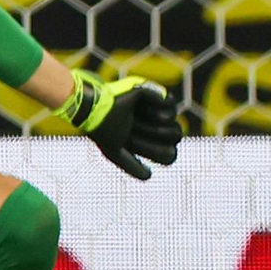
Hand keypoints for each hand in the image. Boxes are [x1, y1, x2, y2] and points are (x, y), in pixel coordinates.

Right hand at [55, 69, 181, 180]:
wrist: (95, 108)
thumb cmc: (102, 130)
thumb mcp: (114, 153)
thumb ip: (130, 166)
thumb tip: (149, 176)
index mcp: (144, 136)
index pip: (168, 149)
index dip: (166, 153)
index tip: (154, 151)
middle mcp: (151, 123)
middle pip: (175, 135)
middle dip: (159, 135)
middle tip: (138, 130)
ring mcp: (153, 108)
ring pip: (174, 121)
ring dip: (155, 123)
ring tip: (135, 118)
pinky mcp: (152, 94)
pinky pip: (171, 104)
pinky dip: (159, 109)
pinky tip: (143, 109)